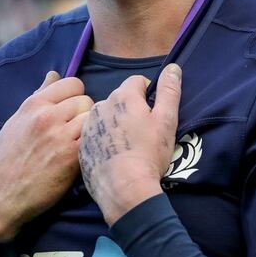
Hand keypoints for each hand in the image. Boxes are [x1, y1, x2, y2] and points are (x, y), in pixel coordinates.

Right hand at [0, 71, 92, 241]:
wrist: (0, 196)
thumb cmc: (8, 158)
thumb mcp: (17, 121)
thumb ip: (39, 96)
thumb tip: (54, 74)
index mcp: (33, 104)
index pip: (73, 83)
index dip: (76, 96)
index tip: (72, 110)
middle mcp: (47, 116)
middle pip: (86, 100)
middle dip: (84, 114)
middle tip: (75, 131)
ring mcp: (60, 137)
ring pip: (92, 118)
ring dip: (89, 130)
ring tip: (80, 142)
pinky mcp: (71, 158)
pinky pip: (93, 140)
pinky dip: (91, 146)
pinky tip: (82, 155)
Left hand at [79, 64, 181, 225]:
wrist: (123, 189)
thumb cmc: (148, 153)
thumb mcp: (166, 120)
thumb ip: (169, 91)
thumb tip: (173, 67)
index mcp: (123, 97)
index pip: (137, 82)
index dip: (148, 94)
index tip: (153, 113)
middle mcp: (101, 105)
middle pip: (120, 99)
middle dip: (131, 110)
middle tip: (142, 133)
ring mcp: (89, 126)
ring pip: (106, 117)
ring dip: (116, 124)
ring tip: (127, 146)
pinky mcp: (82, 145)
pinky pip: (95, 135)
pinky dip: (104, 141)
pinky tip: (114, 156)